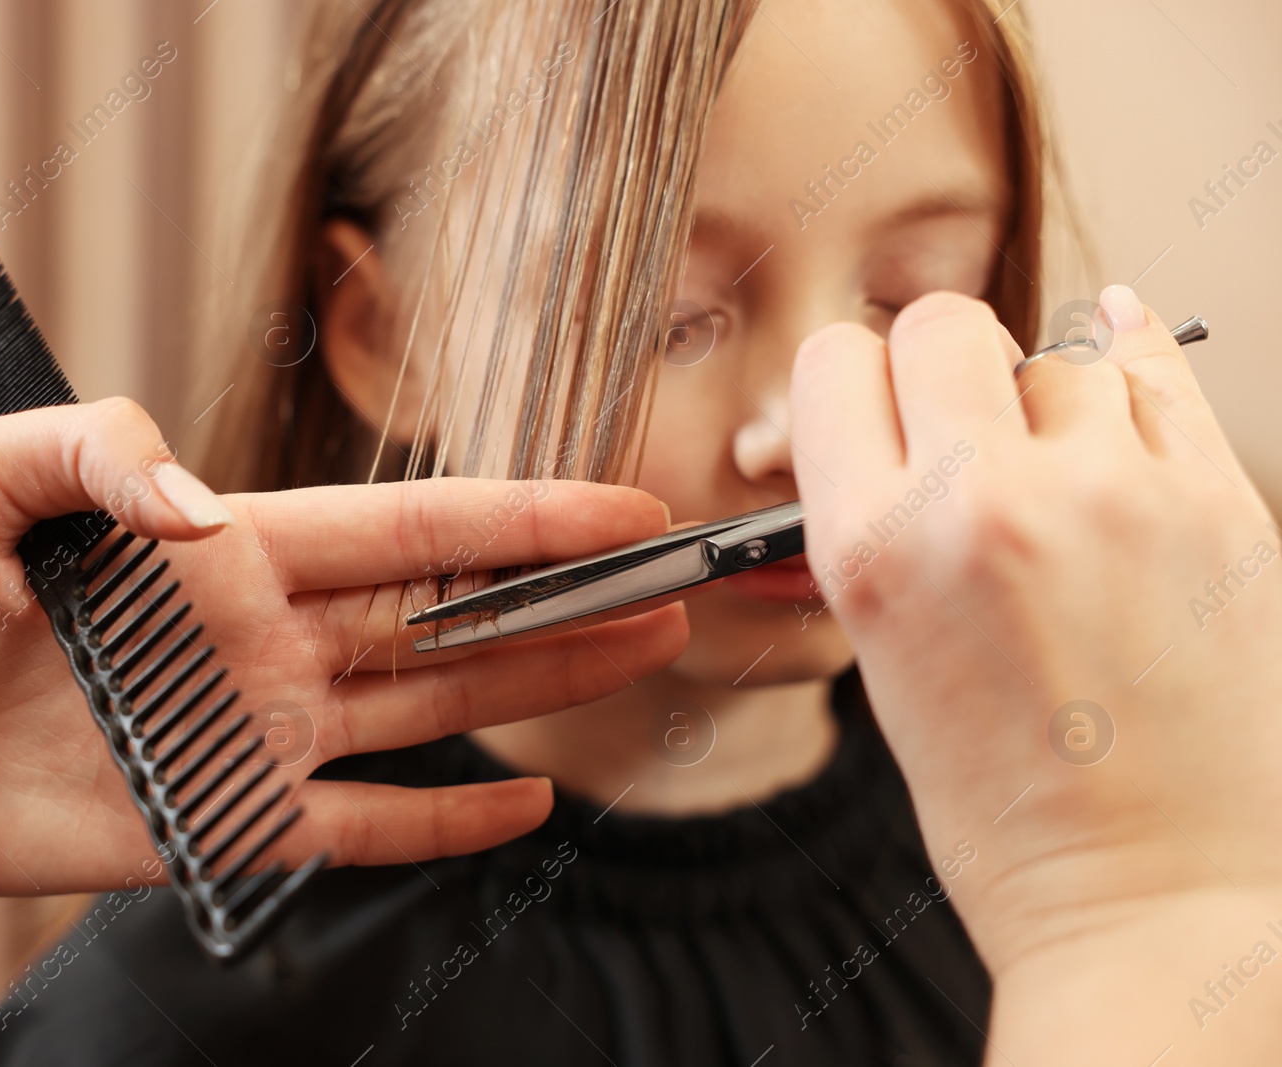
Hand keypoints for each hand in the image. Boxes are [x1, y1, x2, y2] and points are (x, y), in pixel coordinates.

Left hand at [0, 399, 684, 992]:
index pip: (407, 529)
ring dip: (539, 688)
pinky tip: (519, 803)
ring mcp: (251, 737)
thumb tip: (217, 516)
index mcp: (225, 552)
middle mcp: (261, 641)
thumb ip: (104, 456)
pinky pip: (359, 828)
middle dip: (566, 597)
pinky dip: (443, 822)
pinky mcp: (219, 827)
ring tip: (640, 656)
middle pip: (450, 615)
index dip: (518, 516)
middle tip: (669, 581)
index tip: (615, 505)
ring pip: (430, 709)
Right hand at [790, 288, 1281, 1059]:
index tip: (876, 404)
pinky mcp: (1218, 507)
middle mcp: (982, 503)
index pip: (837, 363)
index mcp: (874, 551)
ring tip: (1062, 485)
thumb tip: (886, 426)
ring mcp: (1112, 497)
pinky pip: (1161, 378)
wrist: (1150, 902)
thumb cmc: (1009, 812)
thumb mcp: (884, 661)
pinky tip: (1118, 382)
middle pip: (944, 324)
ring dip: (1051, 405)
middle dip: (942, 363)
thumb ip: (875, 527)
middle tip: (962, 421)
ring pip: (1062, 358)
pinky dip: (1134, 382)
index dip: (853, 380)